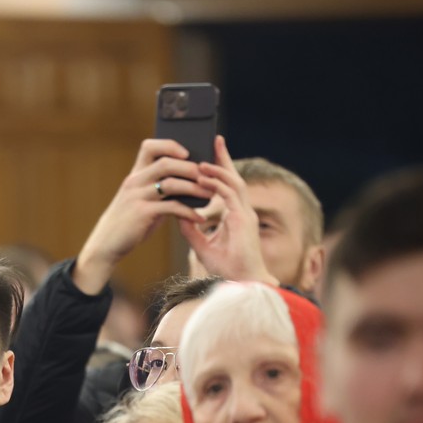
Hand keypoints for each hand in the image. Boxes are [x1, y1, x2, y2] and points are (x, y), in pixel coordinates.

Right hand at [73, 139, 210, 294]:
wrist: (106, 243)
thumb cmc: (129, 221)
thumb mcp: (140, 199)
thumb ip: (158, 188)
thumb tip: (187, 182)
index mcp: (135, 175)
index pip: (150, 147)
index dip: (170, 145)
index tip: (187, 153)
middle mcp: (135, 181)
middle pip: (166, 163)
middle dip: (191, 168)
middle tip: (209, 176)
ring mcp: (137, 197)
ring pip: (172, 183)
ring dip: (195, 188)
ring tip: (210, 195)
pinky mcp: (142, 213)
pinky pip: (172, 207)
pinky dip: (189, 212)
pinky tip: (199, 218)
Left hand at [179, 136, 277, 285]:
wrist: (241, 282)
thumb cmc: (226, 267)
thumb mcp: (201, 245)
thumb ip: (190, 229)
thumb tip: (177, 213)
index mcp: (235, 215)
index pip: (227, 187)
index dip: (220, 170)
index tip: (209, 156)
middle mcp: (242, 211)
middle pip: (233, 178)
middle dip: (224, 159)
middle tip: (214, 140)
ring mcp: (245, 213)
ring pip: (233, 182)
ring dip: (218, 169)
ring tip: (202, 160)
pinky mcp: (243, 219)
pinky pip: (230, 195)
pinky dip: (217, 184)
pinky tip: (204, 177)